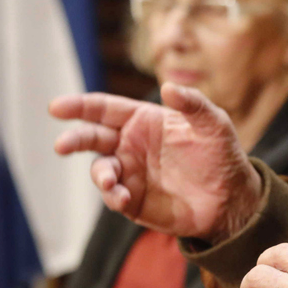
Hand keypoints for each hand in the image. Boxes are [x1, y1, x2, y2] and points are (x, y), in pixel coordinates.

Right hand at [49, 83, 261, 242]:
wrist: (230, 198)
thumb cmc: (221, 153)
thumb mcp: (213, 122)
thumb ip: (192, 103)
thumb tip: (168, 87)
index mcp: (142, 120)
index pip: (104, 109)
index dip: (80, 106)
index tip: (57, 108)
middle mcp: (129, 144)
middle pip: (92, 137)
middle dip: (74, 139)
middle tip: (62, 145)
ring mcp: (129, 173)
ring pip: (100, 169)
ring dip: (100, 174)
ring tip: (109, 181)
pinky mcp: (133, 200)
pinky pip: (113, 196)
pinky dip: (113, 196)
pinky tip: (122, 197)